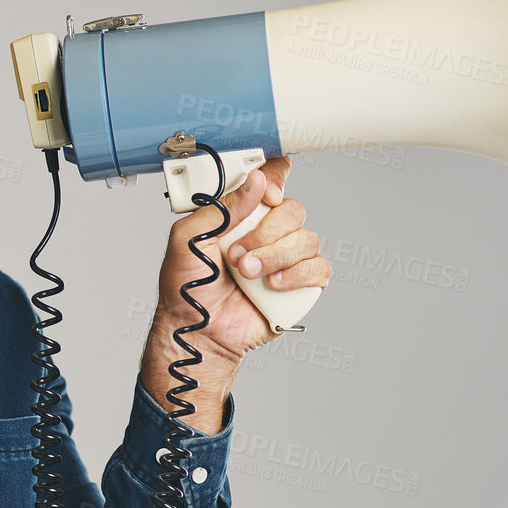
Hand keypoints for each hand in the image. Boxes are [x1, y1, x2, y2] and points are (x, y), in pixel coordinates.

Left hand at [137, 155, 330, 431]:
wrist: (199, 330)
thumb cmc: (188, 286)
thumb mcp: (188, 238)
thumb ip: (221, 207)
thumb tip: (256, 180)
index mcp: (242, 214)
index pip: (271, 180)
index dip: (277, 177)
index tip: (267, 192)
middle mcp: (267, 232)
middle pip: (292, 209)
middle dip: (265, 232)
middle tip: (237, 253)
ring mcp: (286, 257)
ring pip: (306, 238)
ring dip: (274, 256)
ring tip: (247, 274)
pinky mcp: (300, 284)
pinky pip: (319, 267)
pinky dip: (296, 275)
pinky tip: (273, 285)